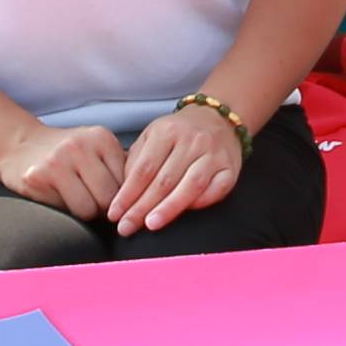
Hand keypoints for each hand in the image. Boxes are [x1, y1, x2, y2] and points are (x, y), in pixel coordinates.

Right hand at [0, 117, 125, 216]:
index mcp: (102, 138)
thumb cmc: (66, 155)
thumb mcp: (95, 150)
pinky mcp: (40, 176)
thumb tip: (147, 198)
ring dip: (87, 213)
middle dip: (107, 209)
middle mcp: (81, 145)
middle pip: (111, 197)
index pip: (128, 181)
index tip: (115, 201)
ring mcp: (59, 159)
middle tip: (97, 207)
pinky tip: (59, 197)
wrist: (20, 145)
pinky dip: (68, 211)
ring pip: (90, 208)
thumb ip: (118, 168)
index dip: (123, 197)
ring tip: (78, 200)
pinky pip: (67, 210)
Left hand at [107, 100, 246, 234]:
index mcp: (167, 131)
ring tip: (151, 224)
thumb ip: (137, 162)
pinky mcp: (230, 167)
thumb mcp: (152, 136)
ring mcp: (214, 154)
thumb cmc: (178, 134)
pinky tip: (186, 213)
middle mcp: (192, 141)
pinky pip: (217, 188)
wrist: (217, 119)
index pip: (144, 168)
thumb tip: (124, 196)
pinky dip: (202, 202)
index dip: (127, 194)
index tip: (115, 214)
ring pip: (191, 185)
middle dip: (143, 207)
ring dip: (170, 208)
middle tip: (127, 227)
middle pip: (164, 180)